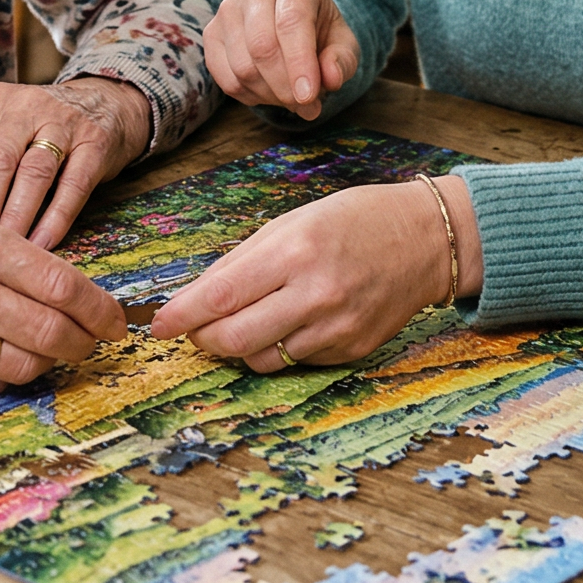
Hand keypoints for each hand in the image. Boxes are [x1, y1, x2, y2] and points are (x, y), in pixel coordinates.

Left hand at [0, 78, 150, 249]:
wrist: (103, 106)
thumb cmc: (37, 130)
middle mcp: (25, 106)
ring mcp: (63, 122)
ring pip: (34, 173)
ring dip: (17, 216)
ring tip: (5, 251)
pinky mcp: (95, 142)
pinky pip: (73, 185)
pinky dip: (56, 218)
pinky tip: (41, 244)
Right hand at [0, 206, 125, 394]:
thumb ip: (19, 257)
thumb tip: (80, 294)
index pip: (61, 286)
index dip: (100, 310)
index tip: (115, 321)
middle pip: (50, 332)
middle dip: (84, 343)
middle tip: (92, 342)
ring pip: (25, 364)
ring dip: (50, 362)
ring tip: (52, 349)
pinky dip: (9, 373)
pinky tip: (8, 356)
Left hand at [149, 175, 481, 370]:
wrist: (424, 239)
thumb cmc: (353, 220)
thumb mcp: (291, 223)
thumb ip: (241, 261)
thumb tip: (194, 298)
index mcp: (294, 252)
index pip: (221, 296)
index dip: (182, 316)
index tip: (158, 326)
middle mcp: (315, 294)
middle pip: (234, 339)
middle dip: (203, 339)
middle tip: (194, 328)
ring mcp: (336, 328)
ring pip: (261, 359)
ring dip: (239, 345)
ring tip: (247, 319)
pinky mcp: (351, 350)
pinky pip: (295, 361)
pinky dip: (280, 347)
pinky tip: (291, 321)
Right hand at [202, 0, 360, 120]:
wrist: (291, 20)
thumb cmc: (320, 31)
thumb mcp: (343, 43)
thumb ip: (342, 60)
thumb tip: (331, 78)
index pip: (291, 21)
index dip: (299, 63)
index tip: (308, 97)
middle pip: (263, 46)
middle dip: (285, 87)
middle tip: (306, 106)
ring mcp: (228, 9)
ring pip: (243, 67)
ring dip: (270, 95)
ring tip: (291, 96)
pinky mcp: (211, 33)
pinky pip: (226, 79)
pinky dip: (251, 97)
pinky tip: (269, 92)